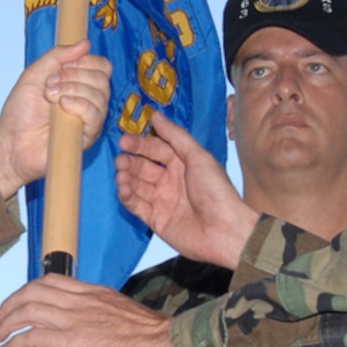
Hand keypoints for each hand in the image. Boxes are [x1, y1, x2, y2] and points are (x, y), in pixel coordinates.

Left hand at [0, 40, 113, 198]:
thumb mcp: (34, 75)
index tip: (61, 68)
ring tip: (50, 97)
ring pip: (100, 95)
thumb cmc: (20, 114)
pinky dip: (79, 104)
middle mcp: (88, 100)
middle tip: (50, 85)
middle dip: (74, 76)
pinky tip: (62, 106)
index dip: (85, 62)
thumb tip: (85, 43)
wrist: (10, 143)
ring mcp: (89, 119)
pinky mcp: (88, 136)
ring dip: (72, 89)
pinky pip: (96, 115)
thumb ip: (57, 56)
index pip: (101, 66)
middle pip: (102, 78)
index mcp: (78, 84)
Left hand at [0, 275, 180, 346]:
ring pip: (27, 310)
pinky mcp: (73, 341)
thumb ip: (103, 316)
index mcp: (93, 292)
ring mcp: (74, 319)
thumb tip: (92, 329)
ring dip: (5, 323)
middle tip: (0, 320)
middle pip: (31, 291)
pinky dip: (14, 342)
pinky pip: (32, 336)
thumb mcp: (124, 314)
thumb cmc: (155, 337)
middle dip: (9, 304)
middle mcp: (80, 300)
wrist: (167, 344)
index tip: (20, 302)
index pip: (51, 281)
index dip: (28, 290)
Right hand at [115, 109, 259, 268]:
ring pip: (137, 185)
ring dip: (126, 178)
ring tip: (121, 174)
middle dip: (130, 162)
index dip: (140, 145)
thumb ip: (176, 136)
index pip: (156, 149)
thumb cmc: (217, 192)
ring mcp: (162, 201)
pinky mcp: (156, 219)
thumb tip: (155, 115)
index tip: (124, 141)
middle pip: (143, 167)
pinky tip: (124, 188)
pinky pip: (136, 205)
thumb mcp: (198, 157)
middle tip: (120, 159)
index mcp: (182, 164)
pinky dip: (127, 196)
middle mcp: (170, 181)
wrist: (225, 231)